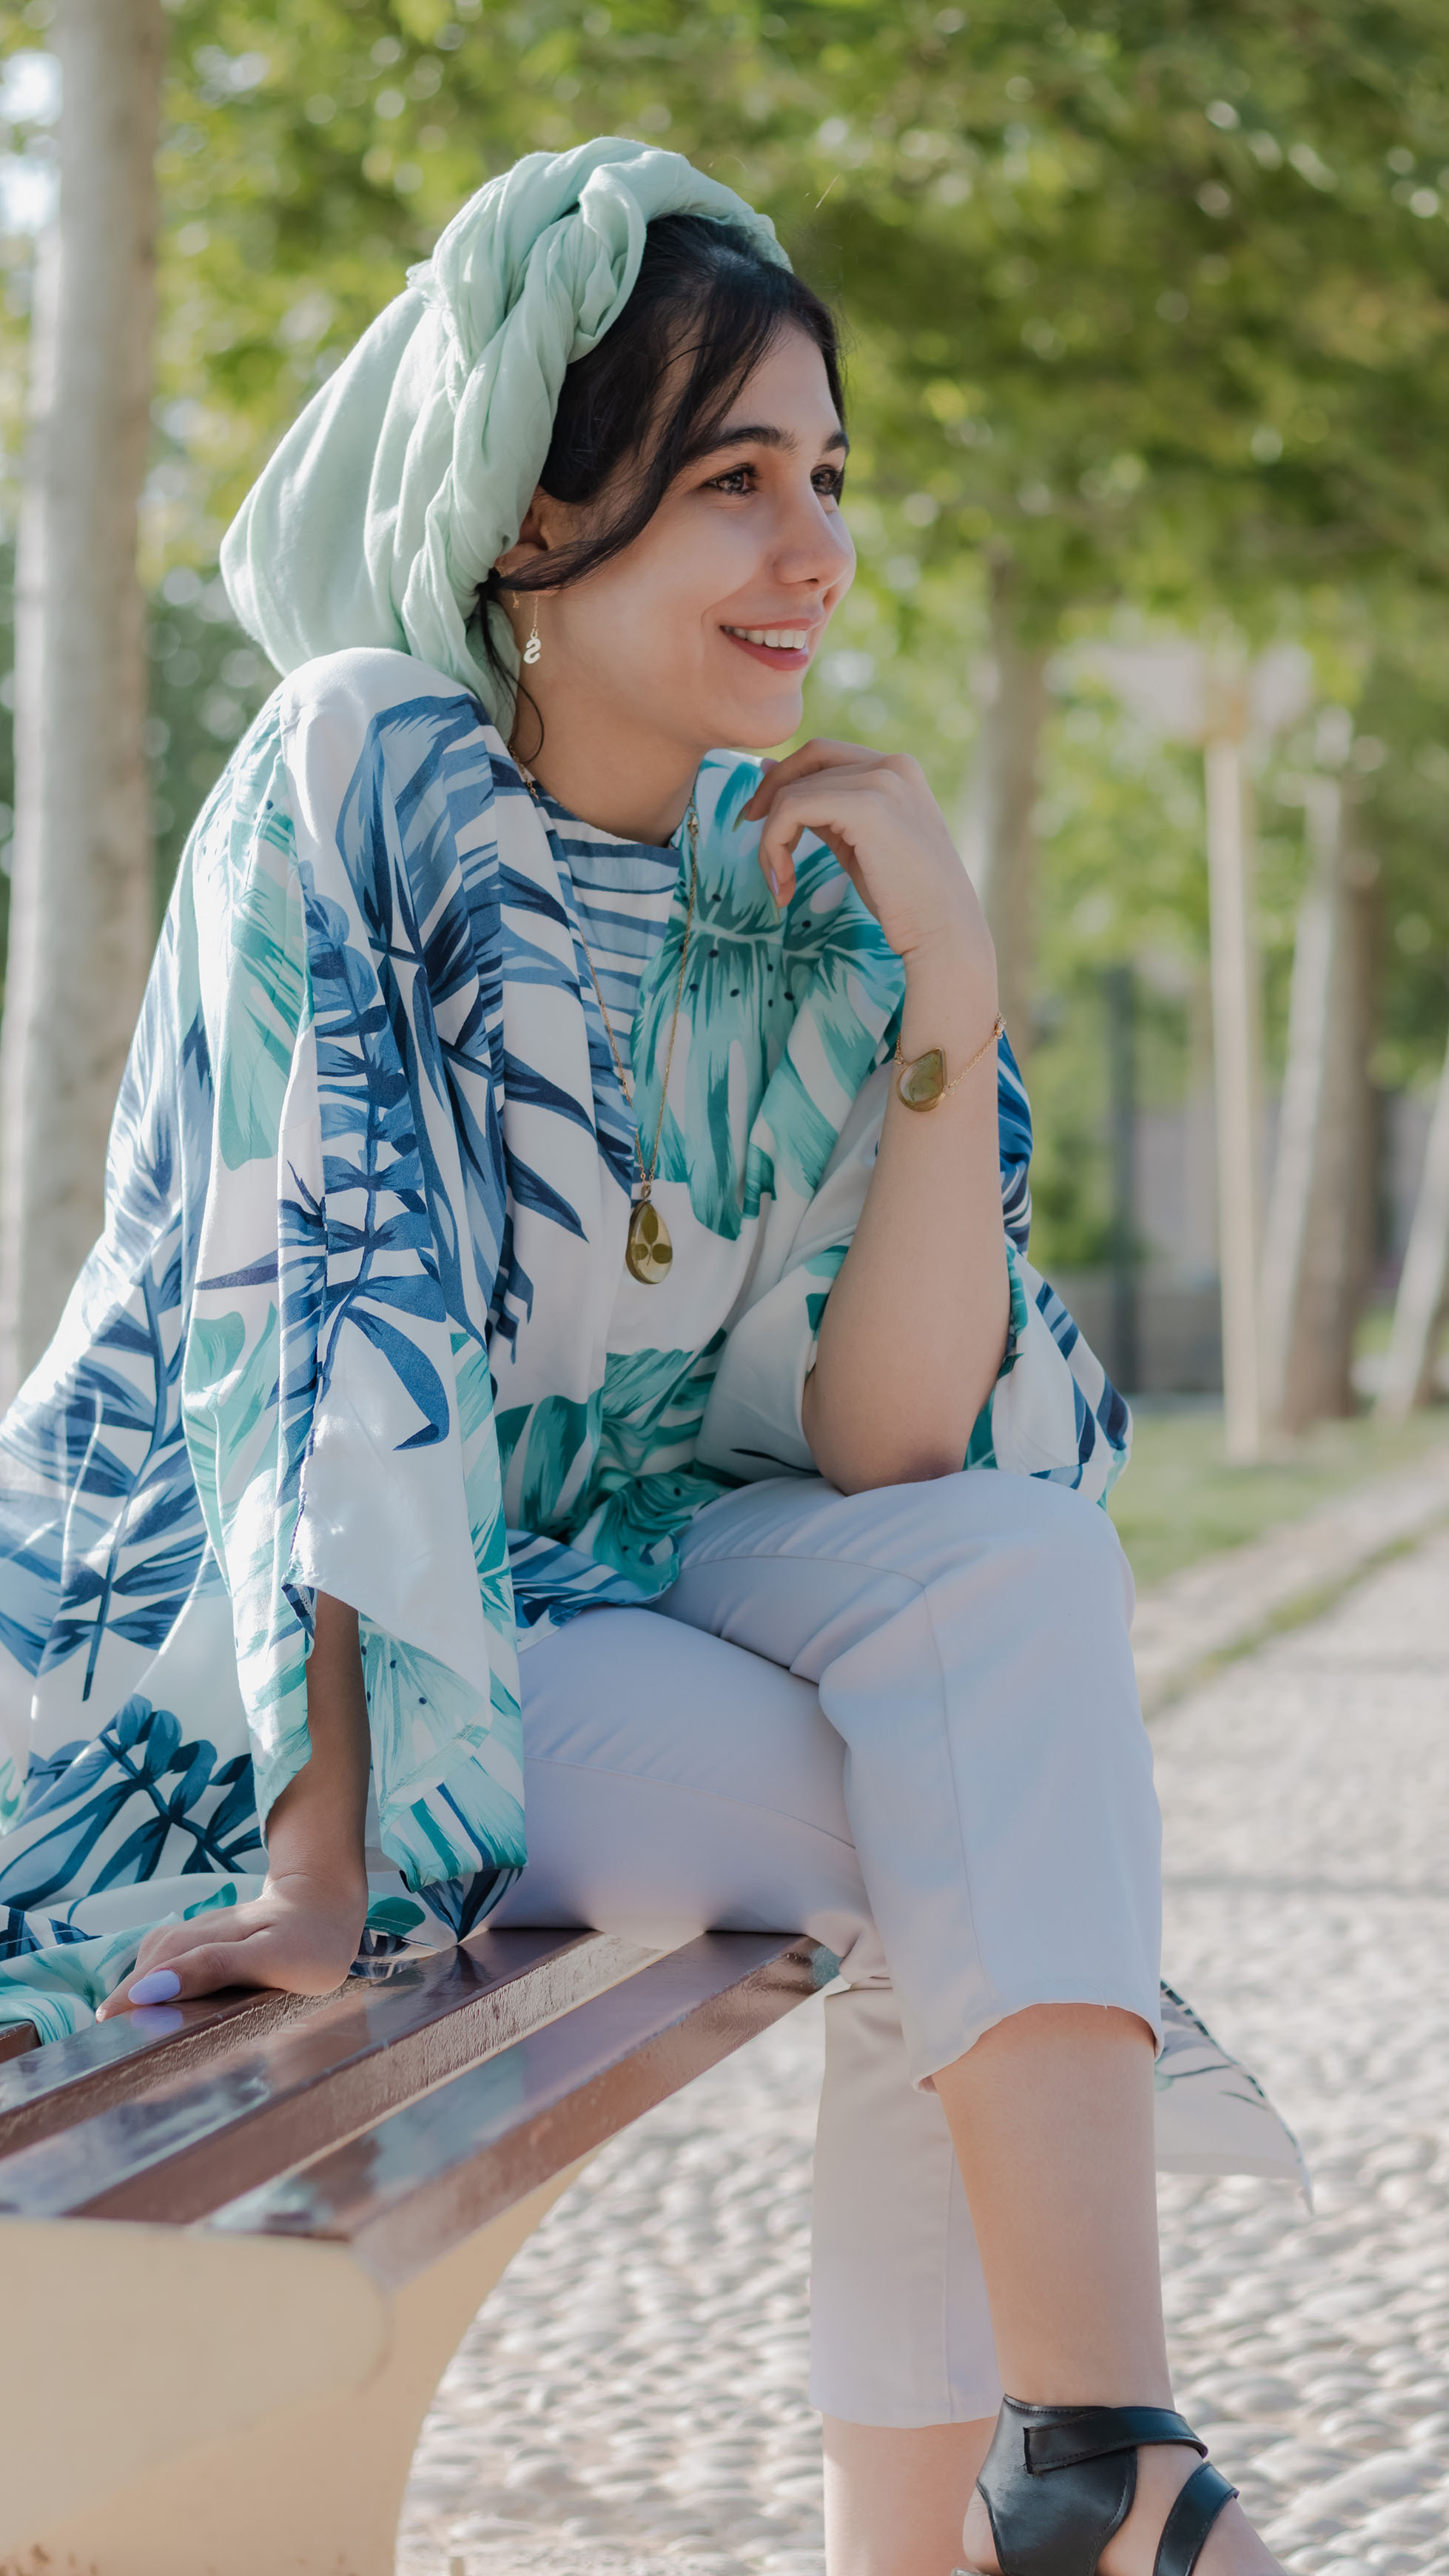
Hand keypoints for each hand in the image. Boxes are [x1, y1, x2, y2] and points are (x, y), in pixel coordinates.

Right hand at [96, 1867, 367, 2017]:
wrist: (328, 1902)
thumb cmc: (311, 1940)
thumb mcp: (273, 1958)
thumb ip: (215, 1968)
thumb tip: (151, 1987)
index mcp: (208, 1941)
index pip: (154, 1975)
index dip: (129, 2005)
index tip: (107, 2038)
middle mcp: (195, 1934)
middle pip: (147, 1969)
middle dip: (124, 2005)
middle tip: (106, 2051)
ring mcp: (198, 1934)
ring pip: (153, 1961)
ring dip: (134, 1994)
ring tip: (121, 2034)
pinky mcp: (203, 1939)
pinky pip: (166, 1960)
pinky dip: (153, 1983)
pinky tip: (150, 2007)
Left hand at [739, 738, 996, 991]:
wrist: (942, 930)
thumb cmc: (904, 898)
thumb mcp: (857, 843)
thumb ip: (822, 807)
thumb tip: (767, 770)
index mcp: (897, 769)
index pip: (823, 753)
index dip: (784, 778)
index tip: (759, 818)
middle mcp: (892, 765)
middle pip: (806, 763)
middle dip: (770, 799)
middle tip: (752, 837)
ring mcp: (880, 782)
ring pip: (793, 792)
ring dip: (772, 840)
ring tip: (779, 884)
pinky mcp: (864, 806)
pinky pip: (792, 811)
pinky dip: (775, 846)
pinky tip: (784, 884)